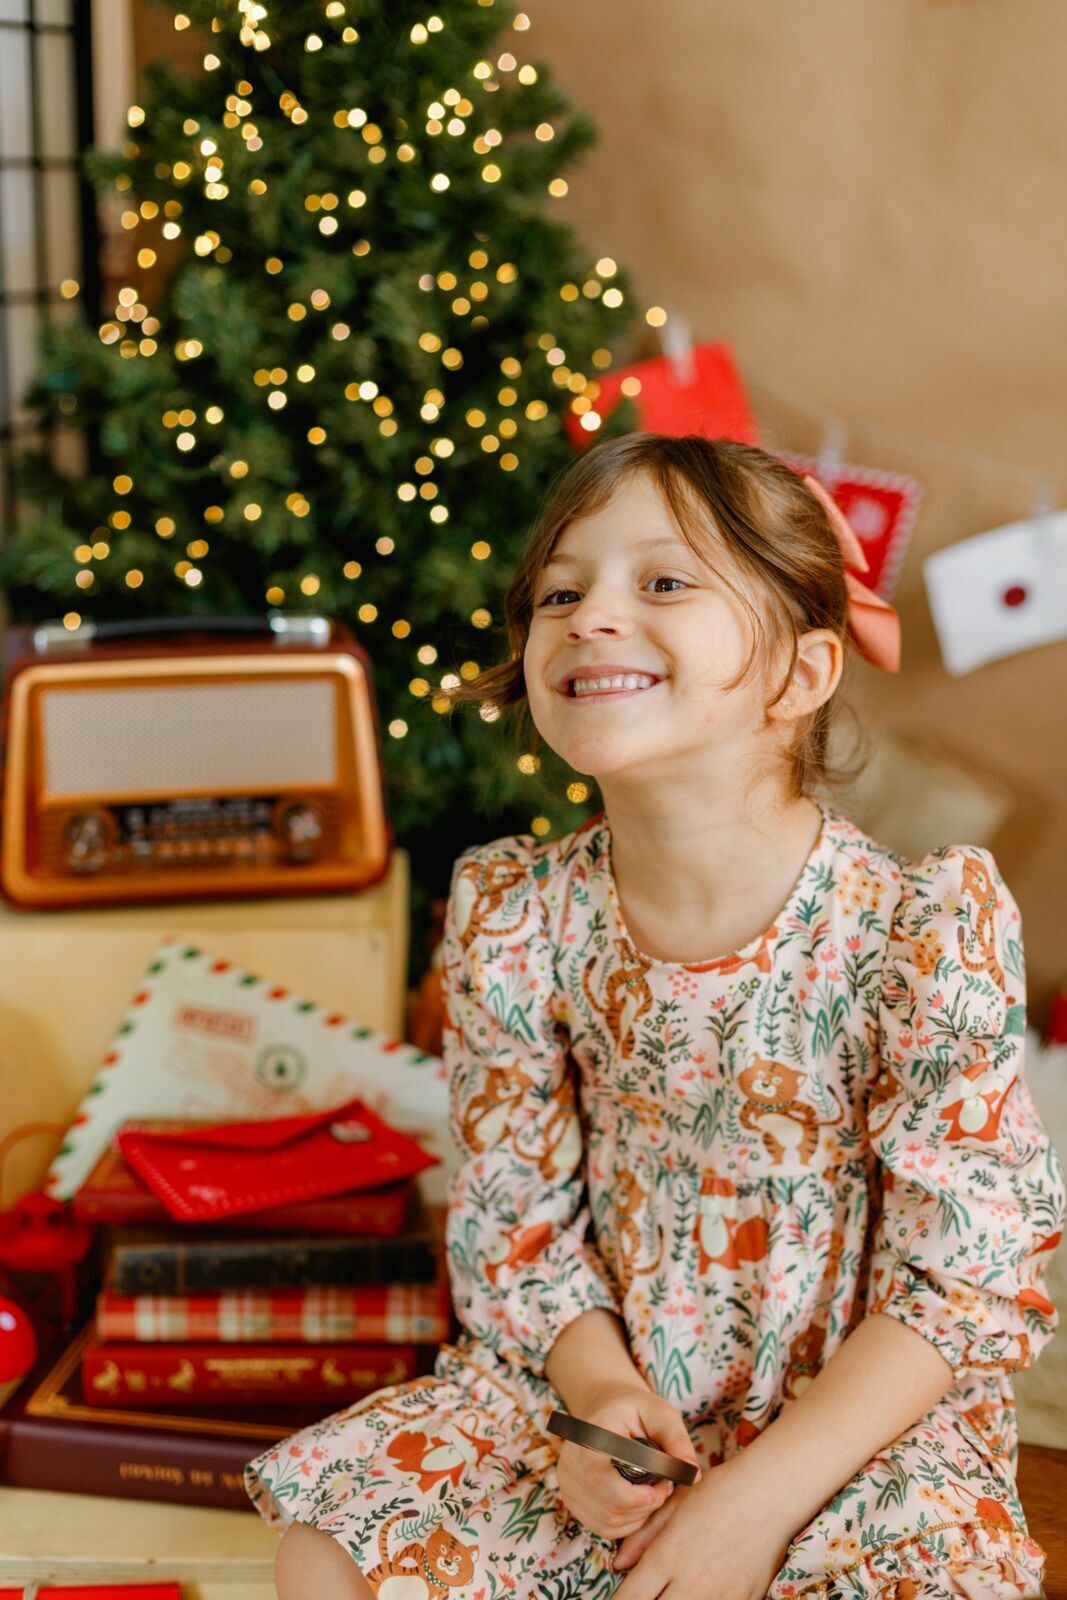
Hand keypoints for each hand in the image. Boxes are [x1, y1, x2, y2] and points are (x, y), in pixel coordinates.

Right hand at [553, 1381, 701, 1544]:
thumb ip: (677, 1440)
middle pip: (611, 1509)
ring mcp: (567, 1485)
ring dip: (639, 1515)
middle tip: (663, 1484)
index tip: (664, 1485)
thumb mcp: (661, 1414)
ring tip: (651, 1489)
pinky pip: (604, 1528)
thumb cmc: (636, 1409)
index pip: (602, 1482)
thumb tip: (693, 1475)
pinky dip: (628, 1522)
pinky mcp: (573, 1501)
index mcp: (588, 1438)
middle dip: (646, 1506)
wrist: (607, 1408)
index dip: (637, 1497)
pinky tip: (638, 1499)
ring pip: (609, 1523)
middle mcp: (570, 1464)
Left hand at [611, 1454, 791, 1599]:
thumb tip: (619, 1564)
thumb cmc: (720, 1491)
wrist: (770, 1494)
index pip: (631, 1597)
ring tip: (674, 1591)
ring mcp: (719, 1596)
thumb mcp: (675, 1505)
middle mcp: (691, 1582)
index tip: (619, 1598)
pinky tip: (702, 1591)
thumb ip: (642, 1536)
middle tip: (647, 1594)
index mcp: (669, 1556)